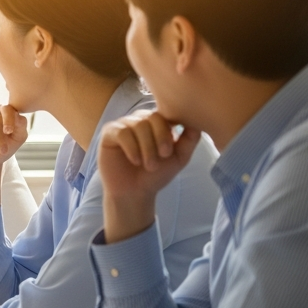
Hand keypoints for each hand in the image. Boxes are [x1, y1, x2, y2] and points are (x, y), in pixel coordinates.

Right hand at [97, 110, 200, 241]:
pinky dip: (131, 148)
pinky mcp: (109, 133)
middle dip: (159, 139)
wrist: (135, 193)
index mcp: (156, 123)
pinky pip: (122, 132)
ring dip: (146, 147)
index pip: (165, 115)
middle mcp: (139, 120)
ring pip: (138, 125)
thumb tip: (198, 121)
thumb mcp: (179, 157)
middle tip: (161, 158)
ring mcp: (123, 125)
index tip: (168, 152)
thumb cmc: (156, 174)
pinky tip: (135, 161)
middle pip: (152, 117)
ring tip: (148, 165)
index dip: (168, 132)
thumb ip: (190, 139)